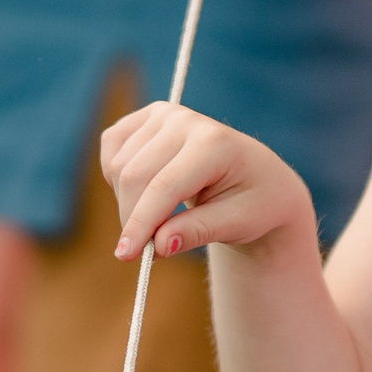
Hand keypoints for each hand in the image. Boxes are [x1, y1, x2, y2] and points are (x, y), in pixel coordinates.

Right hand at [99, 102, 312, 260]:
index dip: (140, 223)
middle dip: (132, 219)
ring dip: (127, 202)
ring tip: (159, 219)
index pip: (164, 186)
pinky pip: (112, 152)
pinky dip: (117, 179)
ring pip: (119, 166)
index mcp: (215, 142)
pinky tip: (144, 193)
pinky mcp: (147, 118)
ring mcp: (164, 114)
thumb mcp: (237, 224)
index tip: (126, 256)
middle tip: (142, 252)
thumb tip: (158, 247)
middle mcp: (186, 120)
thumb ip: (197, 232)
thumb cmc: (254, 203)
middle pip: (135, 176)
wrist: (259, 178)